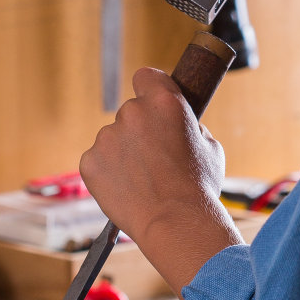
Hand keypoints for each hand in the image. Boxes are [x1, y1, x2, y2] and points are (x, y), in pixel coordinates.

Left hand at [80, 66, 242, 296]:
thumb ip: (190, 127)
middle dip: (140, 129)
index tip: (153, 102)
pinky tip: (126, 189)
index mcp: (164, 102)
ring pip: (114, 138)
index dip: (151, 88)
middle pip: (131, 111)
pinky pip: (98, 160)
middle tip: (155, 157)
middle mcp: (132, 112)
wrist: (174, 223)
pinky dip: (108, 172)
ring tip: (143, 181)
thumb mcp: (210, 147)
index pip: (146, 76)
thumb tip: (181, 126)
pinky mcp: (89, 161)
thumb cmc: (199, 188)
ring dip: (124, 152)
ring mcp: (107, 137)